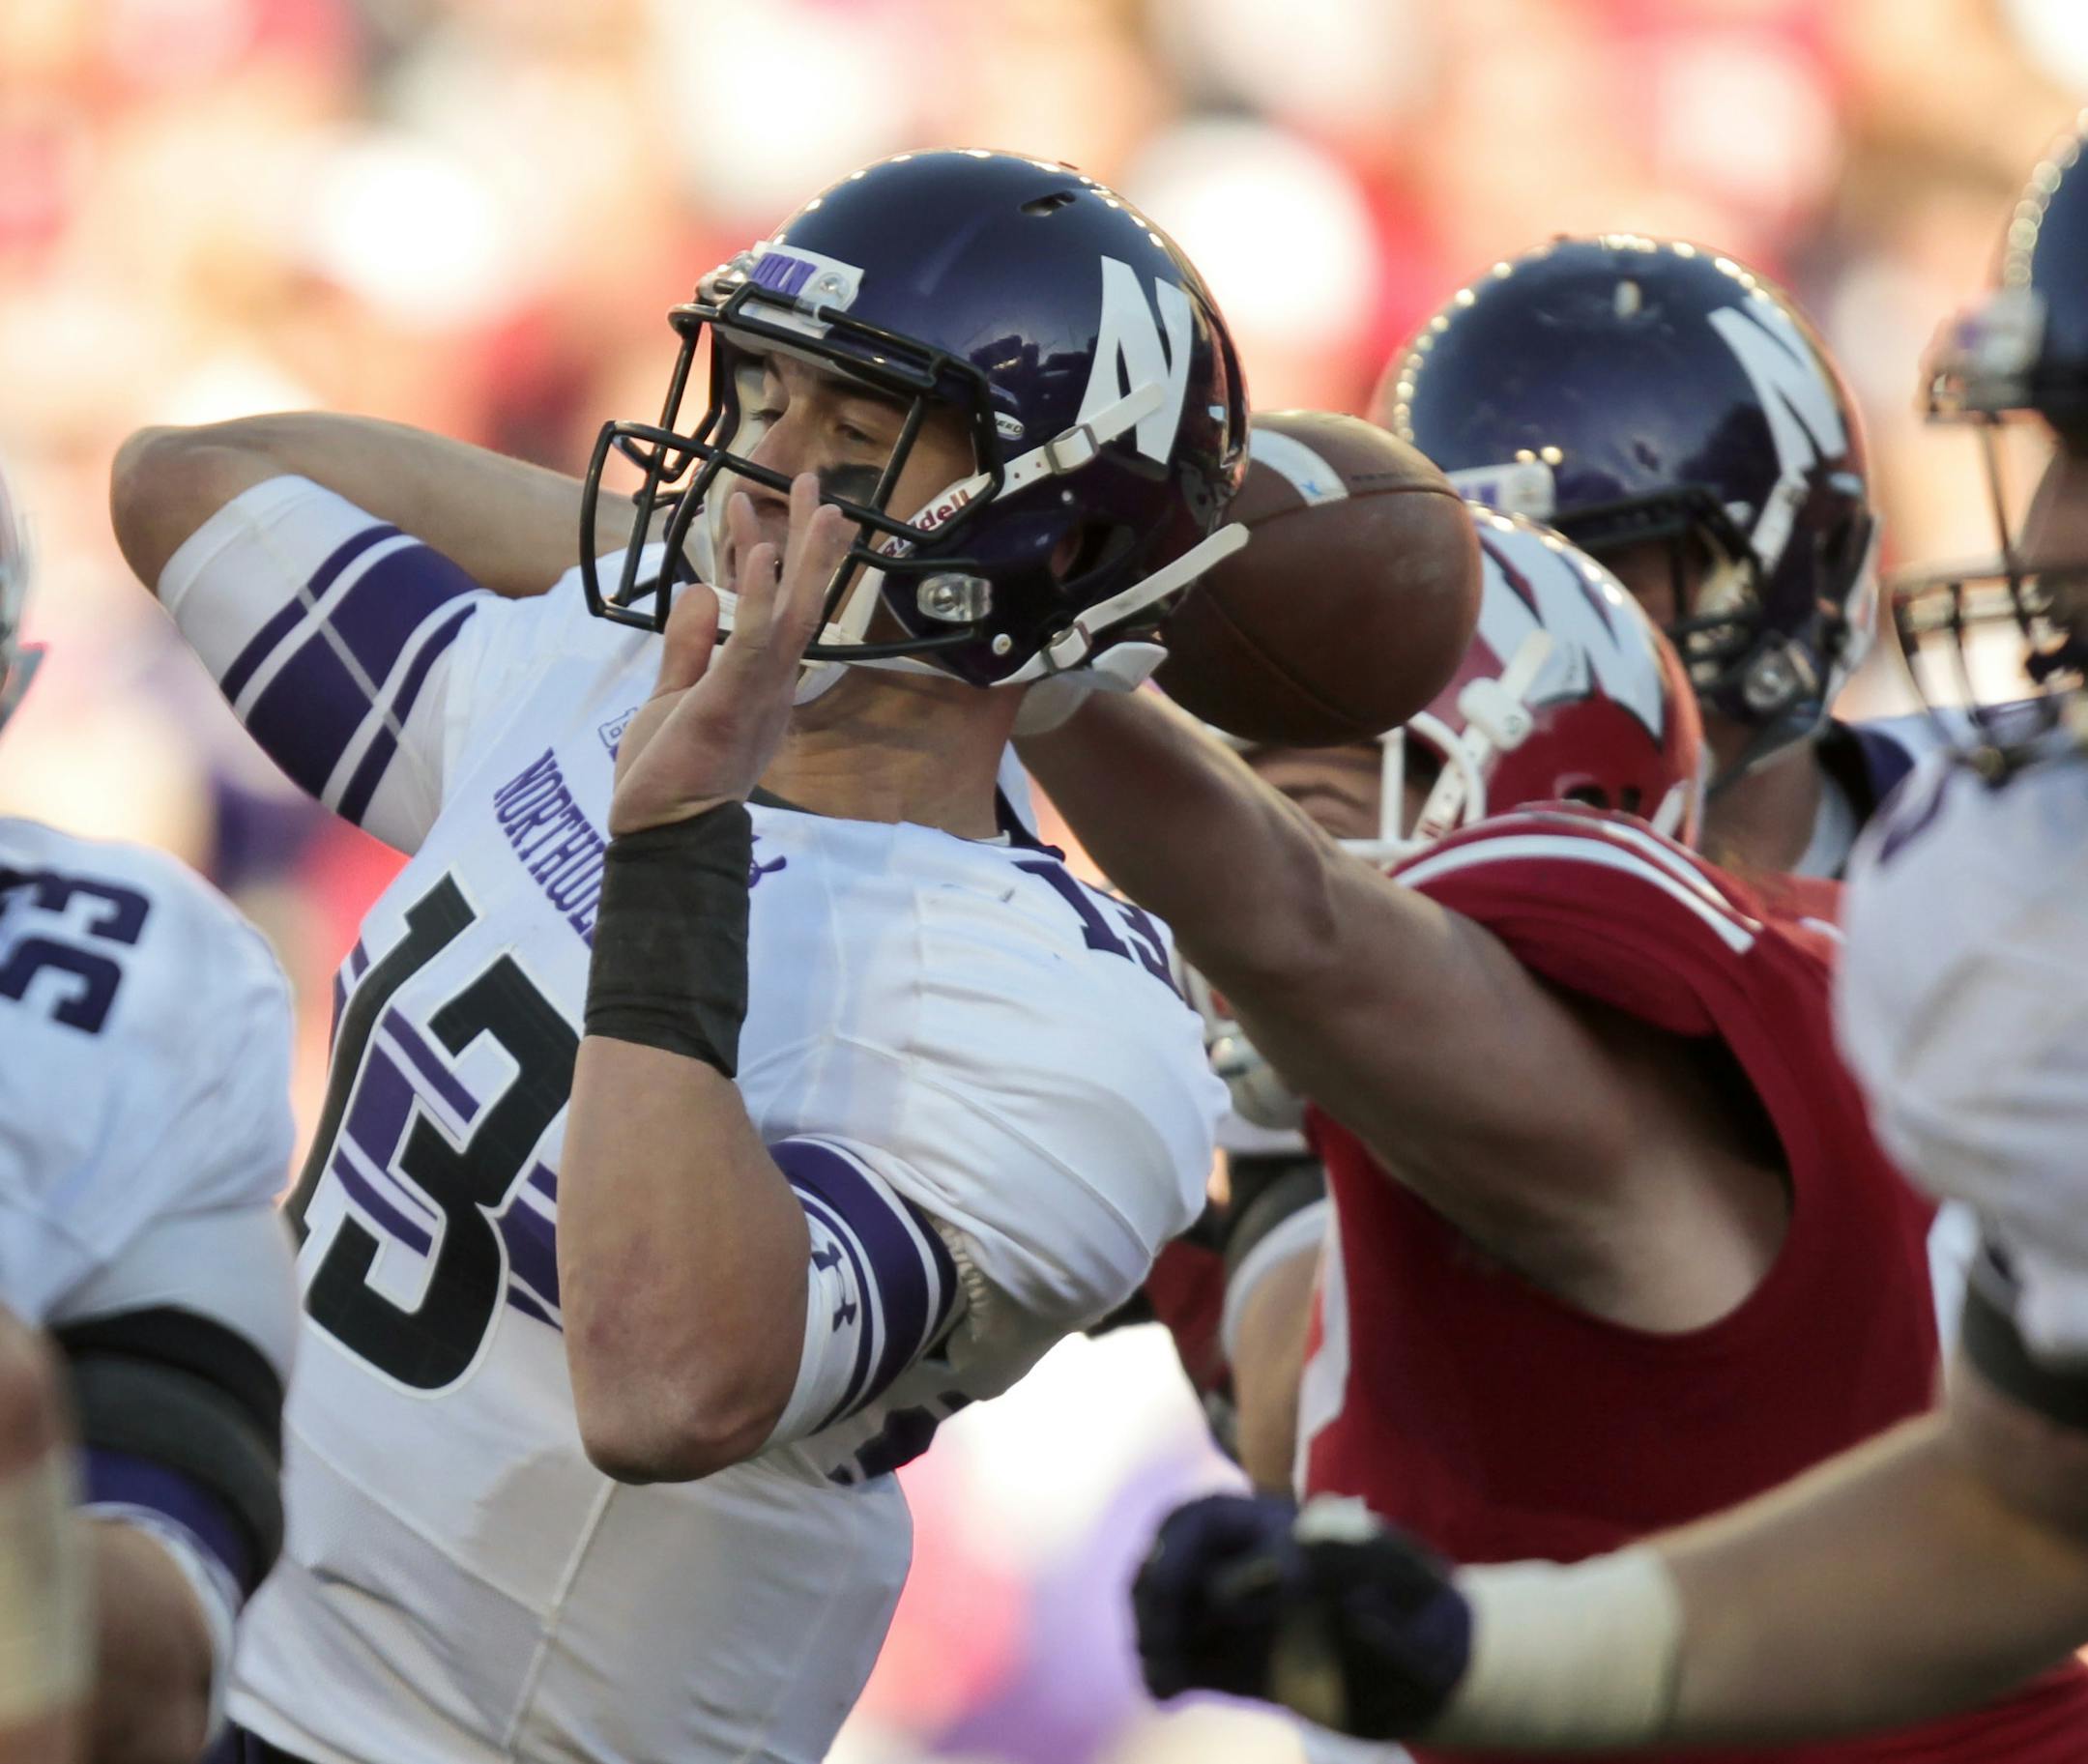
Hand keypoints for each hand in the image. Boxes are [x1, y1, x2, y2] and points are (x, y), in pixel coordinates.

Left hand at [607, 475, 850, 835]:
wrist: (664, 834)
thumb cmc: (669, 778)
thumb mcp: (673, 698)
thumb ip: (688, 646)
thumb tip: (701, 589)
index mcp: (758, 684)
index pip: (770, 609)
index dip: (768, 556)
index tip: (756, 511)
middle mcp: (771, 684)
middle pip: (802, 603)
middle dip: (812, 545)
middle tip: (817, 488)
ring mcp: (758, 693)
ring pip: (794, 616)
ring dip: (807, 559)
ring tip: (821, 506)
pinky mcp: (732, 701)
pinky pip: (754, 643)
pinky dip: (762, 598)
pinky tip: (764, 555)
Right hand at [1131, 1493, 1473, 1739]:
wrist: (1439, 1669)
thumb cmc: (1422, 1608)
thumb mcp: (1388, 1575)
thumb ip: (1336, 1566)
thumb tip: (1265, 1580)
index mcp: (1276, 1528)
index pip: (1202, 1523)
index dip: (1177, 1553)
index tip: (1178, 1592)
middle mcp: (1249, 1566)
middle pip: (1173, 1563)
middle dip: (1155, 1595)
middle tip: (1157, 1640)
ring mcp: (1243, 1616)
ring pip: (1172, 1610)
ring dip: (1153, 1635)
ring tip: (1162, 1675)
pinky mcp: (1242, 1664)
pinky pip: (1189, 1659)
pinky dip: (1167, 1670)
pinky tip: (1166, 1691)